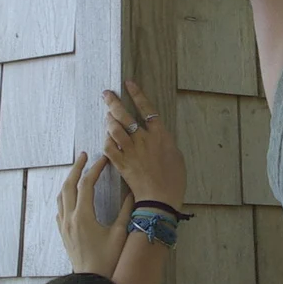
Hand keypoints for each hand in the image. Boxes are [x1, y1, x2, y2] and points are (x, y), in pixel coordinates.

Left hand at [58, 151, 130, 275]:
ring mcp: (64, 226)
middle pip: (68, 186)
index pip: (86, 185)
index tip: (103, 160)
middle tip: (84, 156)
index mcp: (83, 216)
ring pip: (61, 196)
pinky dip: (65, 197)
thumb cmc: (108, 260)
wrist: (92, 281)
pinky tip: (72, 197)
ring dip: (68, 181)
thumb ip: (127, 212)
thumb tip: (133, 193)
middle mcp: (70, 219)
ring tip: (77, 172)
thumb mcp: (120, 234)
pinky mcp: (63, 234)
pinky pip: (60, 209)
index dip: (95, 169)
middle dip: (76, 168)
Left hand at [102, 81, 187, 207]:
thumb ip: (164, 141)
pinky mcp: (122, 164)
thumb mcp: (176, 156)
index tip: (129, 84)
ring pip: (115, 129)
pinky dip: (106, 140)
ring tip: (107, 116)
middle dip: (114, 103)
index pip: (147, 109)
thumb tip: (157, 134)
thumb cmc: (174, 180)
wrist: (161, 199)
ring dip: (109, 120)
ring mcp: (132, 152)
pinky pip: (109, 147)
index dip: (137, 95)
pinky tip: (107, 138)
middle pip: (126, 116)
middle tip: (106, 94)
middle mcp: (144, 140)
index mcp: (161, 136)